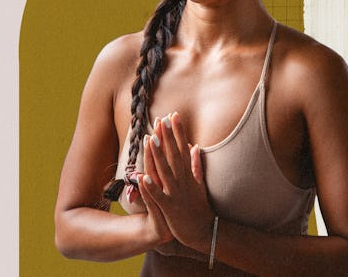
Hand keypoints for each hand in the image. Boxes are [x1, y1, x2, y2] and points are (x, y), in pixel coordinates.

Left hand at [141, 112, 214, 251]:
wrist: (204, 231)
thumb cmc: (200, 207)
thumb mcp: (200, 183)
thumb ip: (196, 164)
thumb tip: (195, 147)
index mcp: (189, 173)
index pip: (183, 147)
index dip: (178, 131)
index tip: (174, 115)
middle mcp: (184, 180)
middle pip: (174, 155)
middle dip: (168, 137)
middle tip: (162, 119)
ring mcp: (177, 193)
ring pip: (165, 171)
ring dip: (158, 156)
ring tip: (151, 139)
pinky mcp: (170, 208)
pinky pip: (159, 196)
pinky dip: (151, 187)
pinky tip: (143, 177)